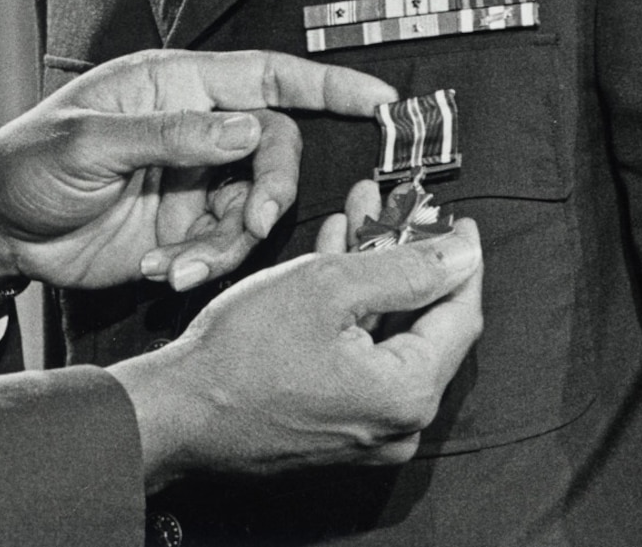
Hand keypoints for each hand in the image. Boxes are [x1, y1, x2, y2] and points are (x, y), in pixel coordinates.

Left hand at [0, 50, 395, 293]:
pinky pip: (225, 249)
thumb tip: (245, 127)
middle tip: (255, 220)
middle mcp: (193, 130)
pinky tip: (164, 272)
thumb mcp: (89, 142)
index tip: (379, 98)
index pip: (265, 76)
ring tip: (181, 263)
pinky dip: (205, 266)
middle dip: (271, 188)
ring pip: (254, 209)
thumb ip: (169, 135)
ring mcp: (191, 183)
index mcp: (174, 85)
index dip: (325, 84)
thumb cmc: (27, 163)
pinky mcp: (184, 230)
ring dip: (230, 243)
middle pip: (271, 149)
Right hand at [108, 220, 483, 486]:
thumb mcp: (325, 286)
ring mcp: (367, 431)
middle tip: (395, 210)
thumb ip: (403, 268)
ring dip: (375, 277)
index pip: (460, 314)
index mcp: (408, 393)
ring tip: (357, 220)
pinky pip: (362, 359)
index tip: (454, 220)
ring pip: (389, 337)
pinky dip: (354, 312)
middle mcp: (399, 424)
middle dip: (406, 258)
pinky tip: (334, 264)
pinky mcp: (337, 428)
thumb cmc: (241, 355)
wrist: (180, 412)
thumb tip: (461, 255)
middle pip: (424, 325)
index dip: (458, 259)